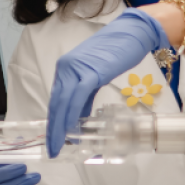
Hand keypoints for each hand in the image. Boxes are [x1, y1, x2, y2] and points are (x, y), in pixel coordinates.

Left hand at [46, 8, 164, 156]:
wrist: (132, 34)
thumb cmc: (116, 54)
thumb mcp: (95, 78)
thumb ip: (85, 97)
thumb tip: (78, 118)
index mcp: (65, 70)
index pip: (55, 100)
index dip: (53, 122)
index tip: (52, 140)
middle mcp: (66, 69)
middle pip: (55, 104)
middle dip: (53, 129)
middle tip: (53, 150)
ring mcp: (76, 69)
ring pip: (63, 102)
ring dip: (60, 126)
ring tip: (59, 145)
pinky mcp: (90, 72)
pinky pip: (77, 97)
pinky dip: (72, 113)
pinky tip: (71, 128)